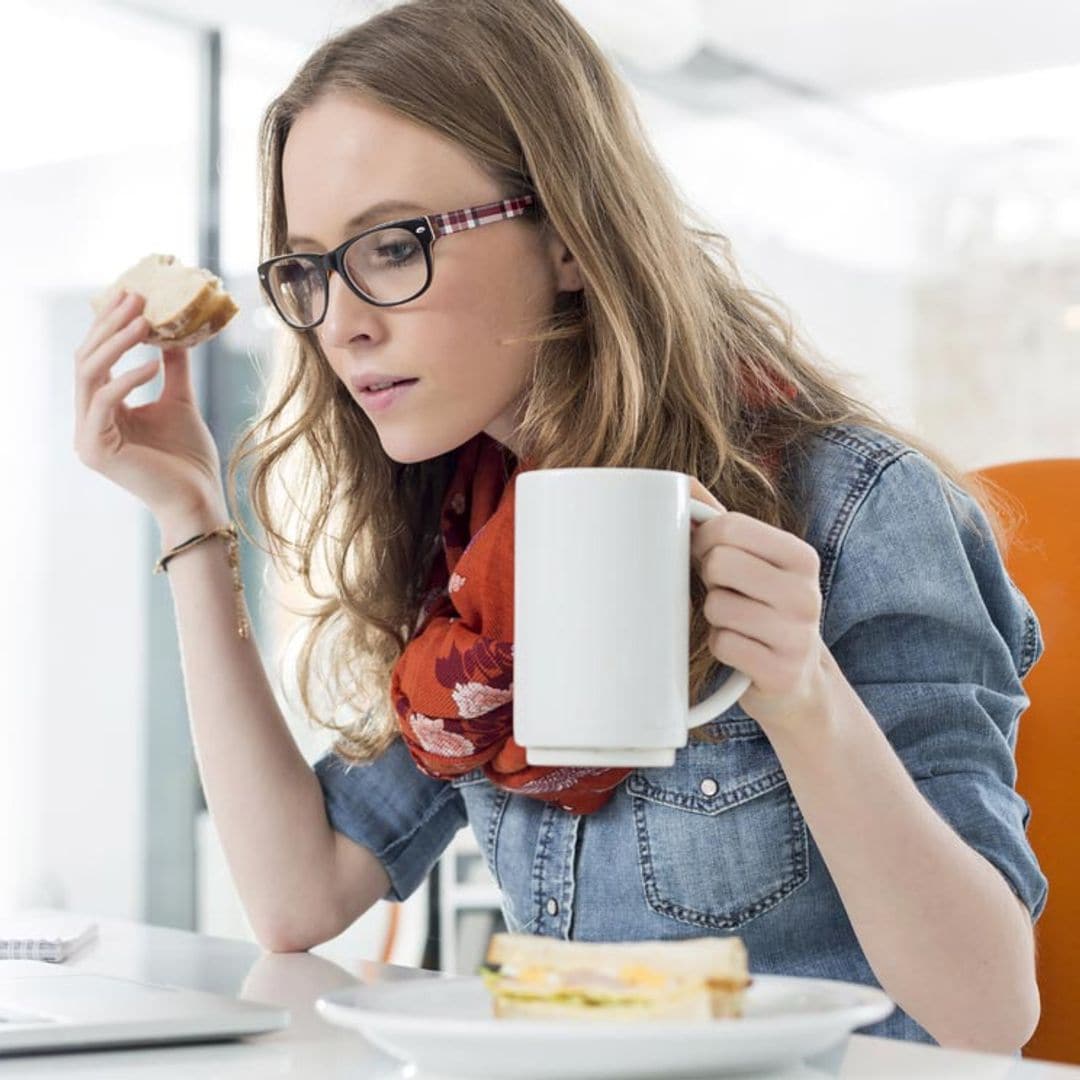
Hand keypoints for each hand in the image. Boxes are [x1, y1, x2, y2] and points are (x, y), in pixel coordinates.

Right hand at [74, 289, 226, 520]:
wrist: (198, 498)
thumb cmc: (189, 457)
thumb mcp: (179, 400)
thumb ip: (172, 368)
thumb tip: (175, 332)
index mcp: (102, 409)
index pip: (96, 356)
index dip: (109, 323)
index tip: (131, 293)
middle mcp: (87, 420)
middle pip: (87, 359)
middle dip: (110, 325)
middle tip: (136, 297)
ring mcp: (87, 436)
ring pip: (89, 375)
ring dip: (117, 343)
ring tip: (144, 321)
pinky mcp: (95, 450)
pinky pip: (106, 401)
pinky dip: (129, 378)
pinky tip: (153, 363)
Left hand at [689, 478, 836, 737]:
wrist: (798, 680)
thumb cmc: (762, 608)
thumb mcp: (754, 562)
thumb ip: (720, 522)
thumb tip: (679, 482)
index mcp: (801, 557)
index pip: (729, 526)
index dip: (702, 540)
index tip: (708, 556)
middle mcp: (807, 593)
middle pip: (719, 563)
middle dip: (708, 578)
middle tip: (721, 590)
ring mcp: (798, 636)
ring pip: (717, 606)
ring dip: (714, 616)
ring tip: (735, 622)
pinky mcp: (781, 672)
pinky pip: (722, 644)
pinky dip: (721, 647)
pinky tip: (740, 650)